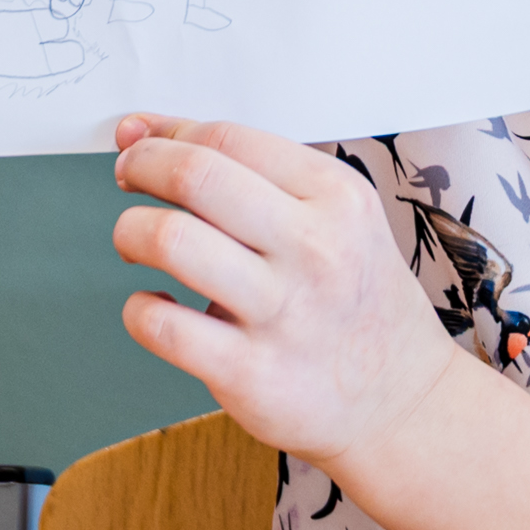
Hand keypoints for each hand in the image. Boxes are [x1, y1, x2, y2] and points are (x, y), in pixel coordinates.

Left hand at [110, 115, 457, 466]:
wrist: (400, 398)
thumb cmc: (356, 299)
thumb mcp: (337, 218)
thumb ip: (251, 174)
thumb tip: (141, 130)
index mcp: (338, 198)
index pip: (230, 138)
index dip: (169, 134)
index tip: (145, 145)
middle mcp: (315, 248)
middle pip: (196, 175)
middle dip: (142, 165)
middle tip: (130, 177)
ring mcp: (283, 311)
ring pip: (170, 241)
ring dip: (130, 232)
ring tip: (135, 242)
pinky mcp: (250, 372)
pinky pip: (161, 324)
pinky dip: (140, 309)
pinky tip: (156, 307)